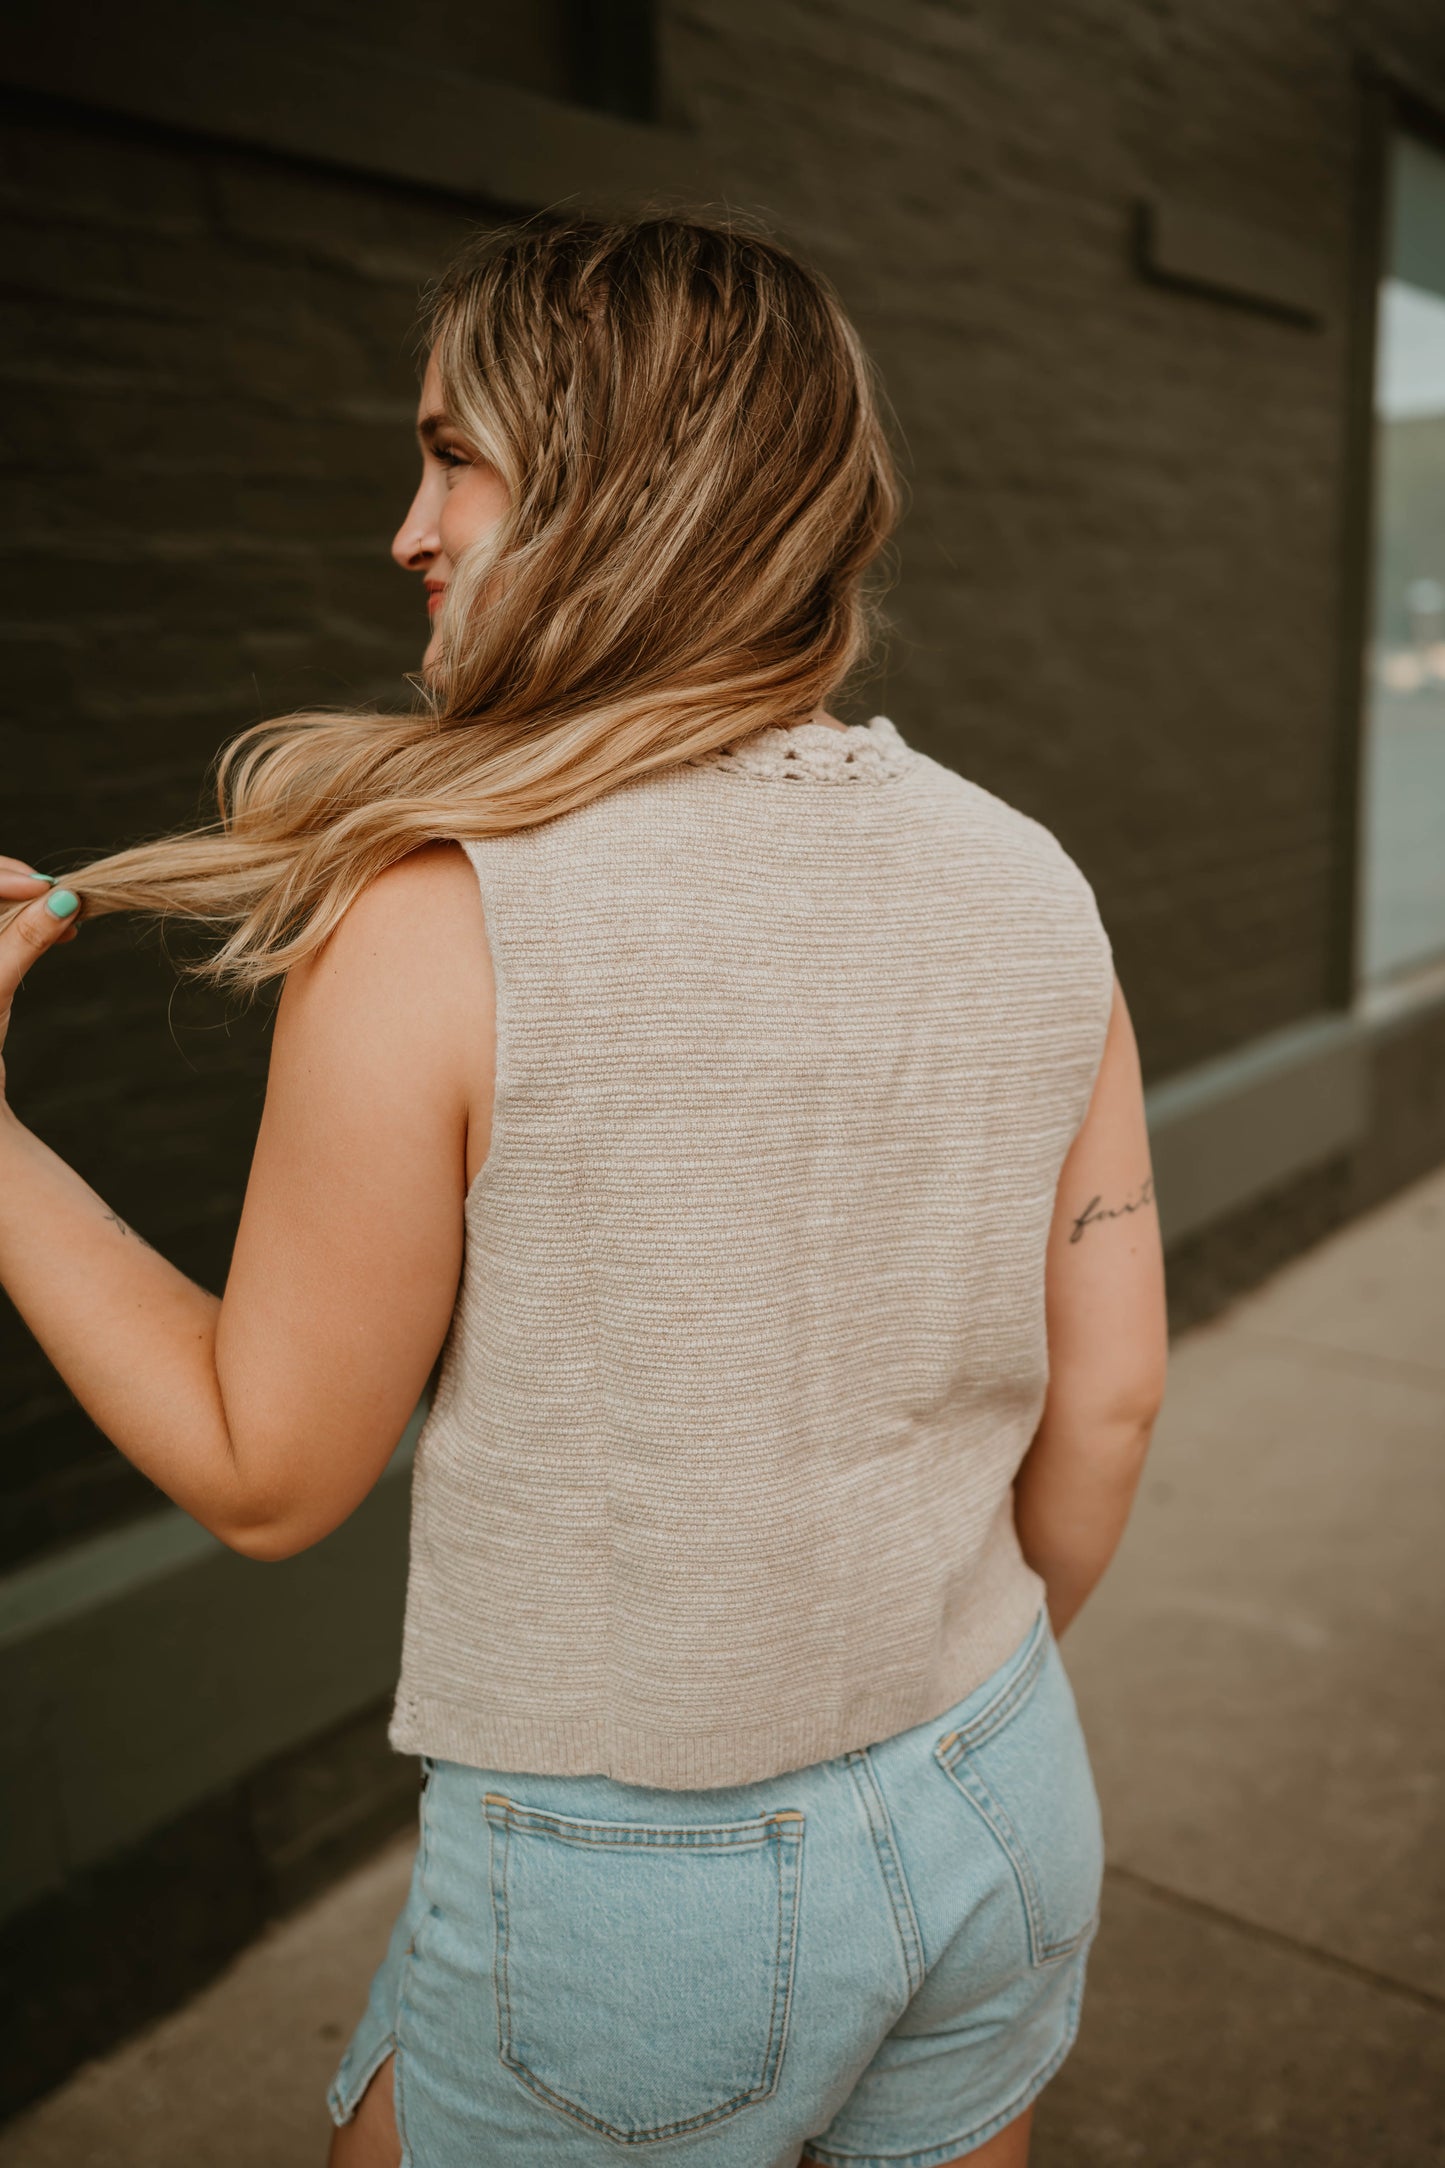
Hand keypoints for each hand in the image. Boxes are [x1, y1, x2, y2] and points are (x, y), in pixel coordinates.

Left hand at [0, 860, 81, 1102]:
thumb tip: (63, 899)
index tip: (46, 886)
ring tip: (69, 915)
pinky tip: (58, 930)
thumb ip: (25, 940)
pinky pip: (2, 926)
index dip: (2, 875)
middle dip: (20, 886)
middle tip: (63, 897)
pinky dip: (30, 923)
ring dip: (31, 904)